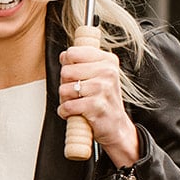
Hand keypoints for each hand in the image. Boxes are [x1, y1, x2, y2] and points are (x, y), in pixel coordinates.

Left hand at [58, 41, 139, 166]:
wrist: (116, 126)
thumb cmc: (102, 99)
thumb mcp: (95, 75)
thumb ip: (79, 62)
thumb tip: (64, 55)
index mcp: (107, 60)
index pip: (72, 53)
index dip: (67, 66)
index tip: (76, 76)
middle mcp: (108, 72)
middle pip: (65, 71)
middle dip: (65, 85)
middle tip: (76, 93)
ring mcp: (103, 88)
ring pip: (64, 89)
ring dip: (65, 100)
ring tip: (77, 103)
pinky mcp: (97, 106)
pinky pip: (67, 106)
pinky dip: (65, 112)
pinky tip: (75, 113)